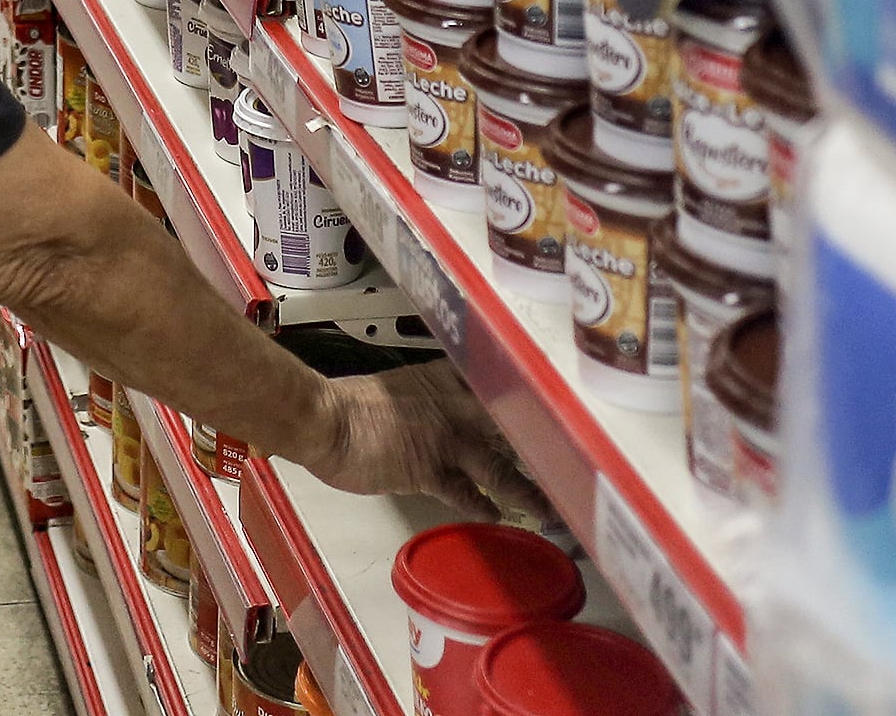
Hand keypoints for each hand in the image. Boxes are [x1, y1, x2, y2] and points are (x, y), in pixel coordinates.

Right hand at [301, 363, 546, 523]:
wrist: (323, 418)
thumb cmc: (351, 404)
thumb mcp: (399, 390)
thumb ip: (429, 401)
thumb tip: (443, 416)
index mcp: (445, 379)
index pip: (499, 384)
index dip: (529, 399)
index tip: (557, 411)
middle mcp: (454, 406)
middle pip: (513, 425)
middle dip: (542, 446)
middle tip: (572, 464)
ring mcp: (445, 439)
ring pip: (500, 466)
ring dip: (527, 489)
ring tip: (549, 509)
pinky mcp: (430, 471)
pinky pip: (466, 492)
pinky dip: (483, 505)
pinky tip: (497, 517)